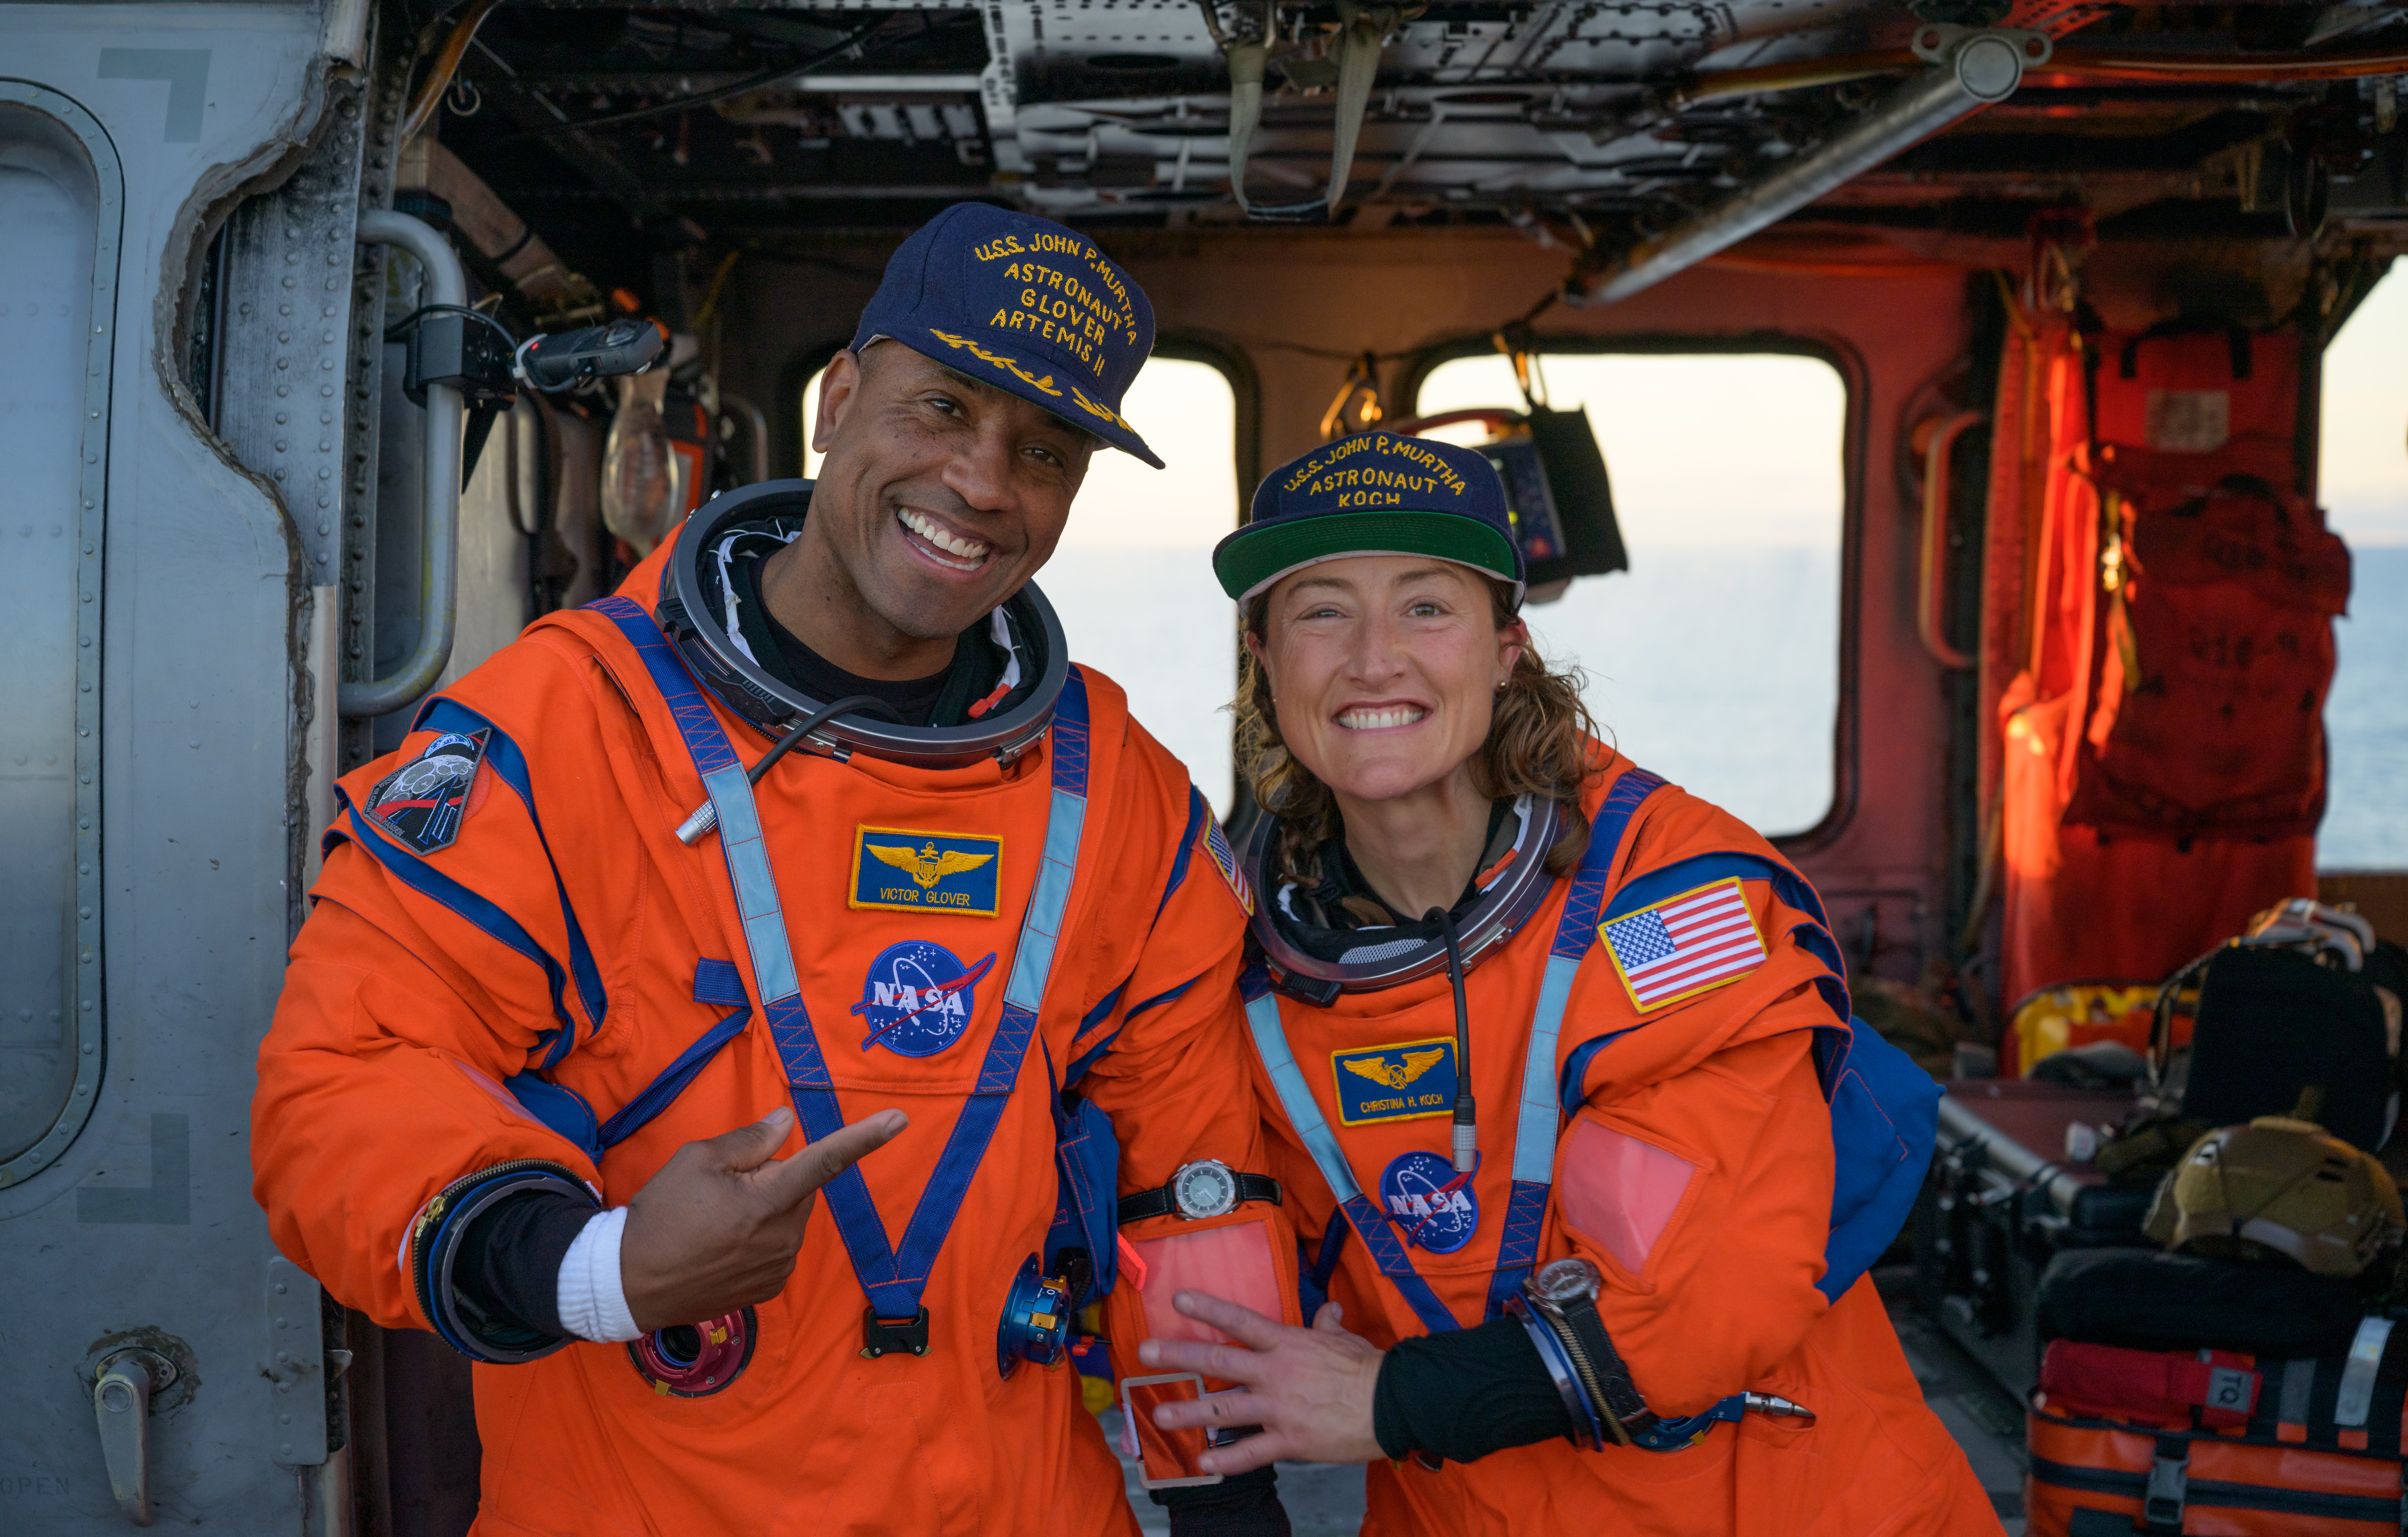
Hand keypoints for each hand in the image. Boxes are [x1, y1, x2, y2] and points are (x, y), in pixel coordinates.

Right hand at [619, 1104, 903, 1331]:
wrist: (629, 1284)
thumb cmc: (661, 1215)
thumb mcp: (697, 1161)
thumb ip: (749, 1141)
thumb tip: (787, 1121)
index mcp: (769, 1200)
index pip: (826, 1160)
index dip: (865, 1137)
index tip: (900, 1119)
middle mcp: (784, 1237)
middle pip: (799, 1188)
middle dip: (773, 1180)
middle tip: (724, 1188)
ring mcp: (779, 1267)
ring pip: (789, 1218)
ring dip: (766, 1210)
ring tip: (714, 1221)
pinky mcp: (768, 1289)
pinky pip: (778, 1248)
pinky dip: (759, 1239)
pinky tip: (721, 1246)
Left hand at [1137, 1292, 1386, 1470]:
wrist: (1393, 1404)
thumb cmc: (1369, 1369)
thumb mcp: (1345, 1339)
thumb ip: (1328, 1324)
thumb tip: (1328, 1309)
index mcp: (1287, 1344)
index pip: (1240, 1322)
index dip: (1207, 1309)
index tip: (1177, 1300)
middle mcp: (1275, 1373)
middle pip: (1219, 1361)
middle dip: (1179, 1355)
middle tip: (1145, 1351)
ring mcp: (1279, 1409)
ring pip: (1224, 1410)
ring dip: (1188, 1412)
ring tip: (1157, 1413)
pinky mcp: (1290, 1441)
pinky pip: (1251, 1453)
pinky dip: (1225, 1459)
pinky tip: (1202, 1463)